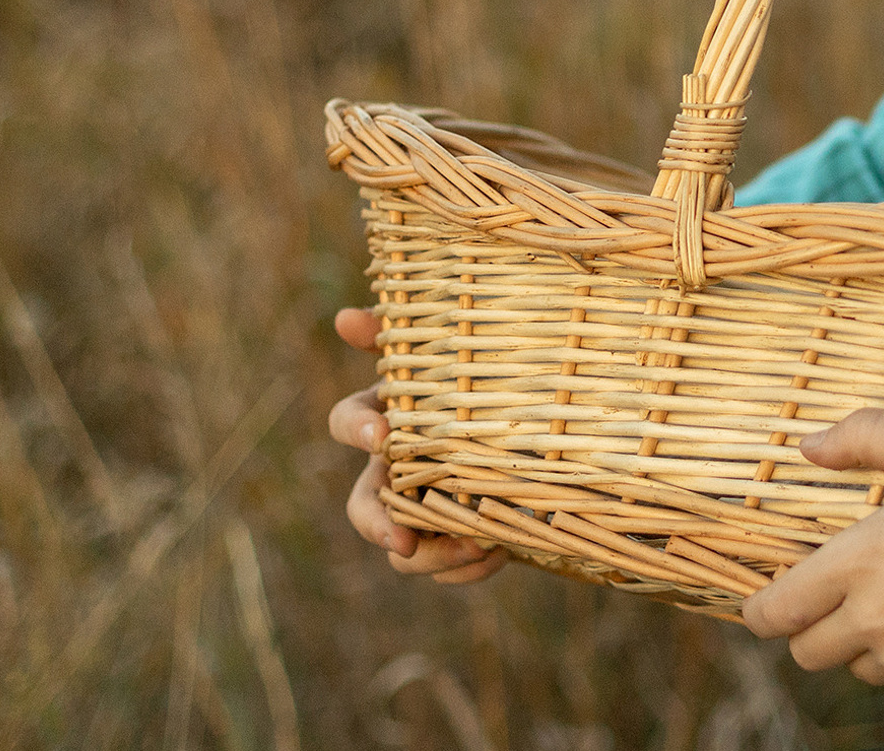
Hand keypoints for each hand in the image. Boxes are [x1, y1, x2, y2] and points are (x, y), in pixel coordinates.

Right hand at [329, 306, 506, 584]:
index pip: (348, 421)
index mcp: (389, 417)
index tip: (382, 438)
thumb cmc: (478, 377)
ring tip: (475, 546)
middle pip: (363, 504)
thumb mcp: (451, 354)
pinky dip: (468, 566)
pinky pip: (447, 564)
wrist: (536, 426)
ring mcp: (423, 506)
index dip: (357, 430)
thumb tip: (347, 318)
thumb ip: (403, 336)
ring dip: (433, 554)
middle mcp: (395, 468)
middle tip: (403, 541)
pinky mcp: (455, 535)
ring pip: (404, 547)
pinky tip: (498, 553)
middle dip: (378, 526)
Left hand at [739, 410, 883, 696]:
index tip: (764, 603)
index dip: (759, 611)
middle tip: (838, 600)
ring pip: (857, 668)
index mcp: (860, 561)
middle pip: (806, 652)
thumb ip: (864, 435)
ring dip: (864, 644)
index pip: (775, 611)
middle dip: (811, 629)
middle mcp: (874, 619)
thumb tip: (805, 446)